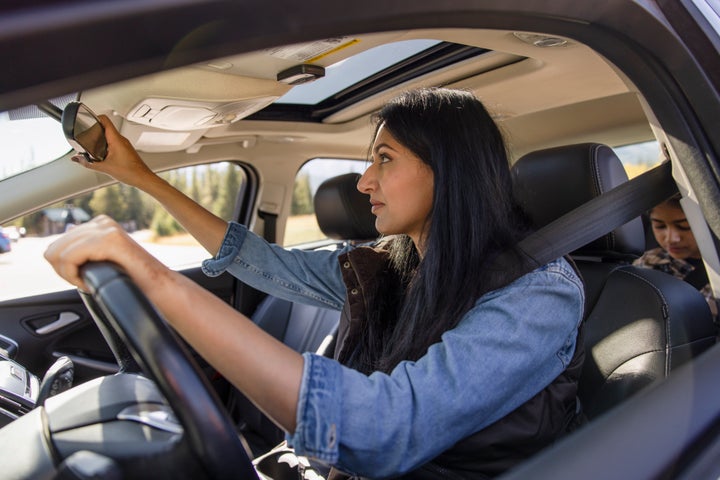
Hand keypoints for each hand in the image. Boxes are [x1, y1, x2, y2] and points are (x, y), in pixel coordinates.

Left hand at [44, 215, 165, 290]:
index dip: (64, 268)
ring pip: (58, 254)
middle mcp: (102, 222)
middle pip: (53, 249)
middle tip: (86, 282)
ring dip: (70, 275)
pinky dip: (74, 276)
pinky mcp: (109, 239)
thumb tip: (56, 246)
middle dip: (64, 272)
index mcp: (99, 224)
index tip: (84, 278)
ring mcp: (106, 228)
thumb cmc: (133, 282)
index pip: (56, 244)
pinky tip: (91, 282)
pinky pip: (70, 258)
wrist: (159, 288)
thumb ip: (82, 251)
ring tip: (91, 282)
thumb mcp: (101, 262)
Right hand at [71, 116, 155, 188]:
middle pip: (105, 127)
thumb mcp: (105, 168)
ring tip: (92, 145)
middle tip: (86, 135)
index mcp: (116, 139)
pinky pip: (114, 143)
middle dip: (94, 130)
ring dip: (100, 139)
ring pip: (109, 136)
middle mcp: (121, 139)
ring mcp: (124, 144)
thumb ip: (88, 163)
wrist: (143, 178)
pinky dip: (106, 146)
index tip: (86, 120)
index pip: (105, 120)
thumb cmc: (131, 172)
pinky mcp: (125, 149)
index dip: (94, 117)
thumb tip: (77, 159)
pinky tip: (102, 154)